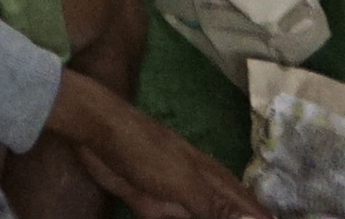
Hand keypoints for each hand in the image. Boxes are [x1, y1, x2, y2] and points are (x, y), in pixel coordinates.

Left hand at [50, 80, 266, 218]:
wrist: (96, 135)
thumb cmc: (146, 150)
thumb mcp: (186, 181)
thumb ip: (218, 207)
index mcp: (213, 179)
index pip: (248, 208)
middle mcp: (199, 190)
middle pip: (225, 216)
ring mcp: (175, 198)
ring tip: (188, 217)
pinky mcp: (150, 206)